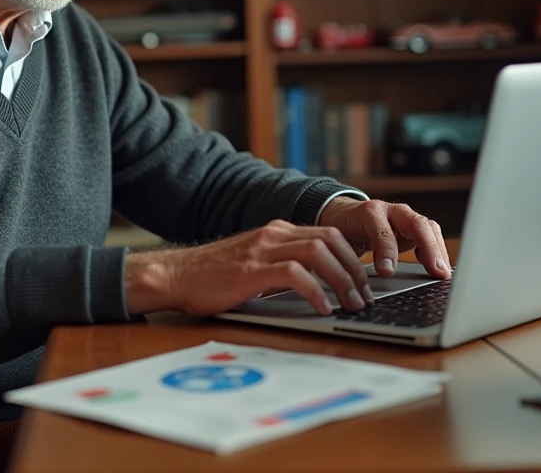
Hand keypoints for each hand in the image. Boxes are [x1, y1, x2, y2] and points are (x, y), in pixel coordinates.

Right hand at [124, 220, 373, 316]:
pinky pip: (295, 274)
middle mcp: (273, 234)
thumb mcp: (255, 265)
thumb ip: (282, 267)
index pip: (328, 235)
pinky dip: (315, 291)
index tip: (363, 282)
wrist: (176, 275)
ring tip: (351, 304)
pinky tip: (322, 308)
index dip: (352, 257)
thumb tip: (316, 288)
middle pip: (330, 240)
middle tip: (364, 297)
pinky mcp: (252, 269)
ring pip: (318, 253)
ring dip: (342, 280)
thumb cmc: (213, 276)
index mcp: (277, 231)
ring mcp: (263, 249)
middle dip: (355, 269)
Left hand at [317, 197, 451, 279]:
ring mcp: (406, 218)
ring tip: (443, 274)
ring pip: (428, 228)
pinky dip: (438, 252)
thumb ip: (346, 256)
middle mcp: (392, 212)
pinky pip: (432, 236)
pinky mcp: (415, 228)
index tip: (387, 271)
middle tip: (435, 271)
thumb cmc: (343, 230)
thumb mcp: (340, 242)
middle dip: (428, 247)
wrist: (347, 217)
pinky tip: (440, 270)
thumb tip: (350, 283)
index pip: (382, 231)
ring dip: (438, 251)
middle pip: (416, 223)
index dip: (387, 250)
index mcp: (369, 212)